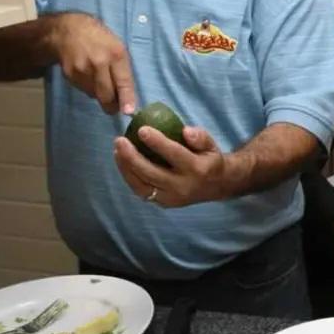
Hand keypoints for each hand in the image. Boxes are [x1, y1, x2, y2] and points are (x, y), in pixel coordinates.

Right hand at [49, 13, 137, 114]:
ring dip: (100, 94)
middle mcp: (99, 62)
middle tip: (114, 106)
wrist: (68, 30)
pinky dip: (88, 87)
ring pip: (95, 95)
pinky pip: (84, 90)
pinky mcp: (70, 74)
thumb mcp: (117, 47)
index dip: (126, 98)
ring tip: (98, 78)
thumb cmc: (99, 38)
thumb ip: (122, 69)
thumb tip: (126, 96)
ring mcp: (82, 69)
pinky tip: (87, 74)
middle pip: (107, 95)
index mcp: (115, 54)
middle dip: (112, 105)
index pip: (123, 81)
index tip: (128, 112)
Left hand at [112, 124, 230, 207]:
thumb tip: (185, 130)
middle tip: (119, 140)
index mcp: (197, 169)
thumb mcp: (211, 145)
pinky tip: (122, 163)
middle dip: (132, 157)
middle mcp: (183, 186)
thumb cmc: (209, 160)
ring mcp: (171, 198)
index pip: (174, 154)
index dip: (157, 142)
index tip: (142, 129)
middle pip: (152, 172)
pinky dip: (130, 177)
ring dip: (126, 168)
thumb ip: (200, 137)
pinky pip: (142, 192)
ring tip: (117, 151)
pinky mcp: (164, 203)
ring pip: (142, 185)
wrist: (217, 187)